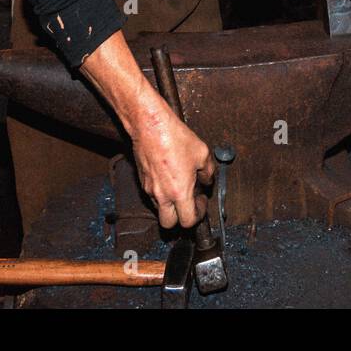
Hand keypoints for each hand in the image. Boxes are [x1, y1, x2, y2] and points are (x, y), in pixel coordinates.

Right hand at [129, 105, 215, 228]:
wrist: (150, 125)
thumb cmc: (174, 137)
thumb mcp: (202, 153)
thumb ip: (209, 172)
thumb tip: (207, 180)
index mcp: (180, 192)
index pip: (188, 221)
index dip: (199, 215)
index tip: (202, 202)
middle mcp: (162, 195)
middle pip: (168, 224)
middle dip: (180, 219)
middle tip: (189, 204)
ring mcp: (149, 189)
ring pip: (159, 209)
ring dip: (170, 205)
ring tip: (179, 187)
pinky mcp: (142, 181)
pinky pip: (152, 195)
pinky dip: (161, 193)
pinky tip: (169, 178)